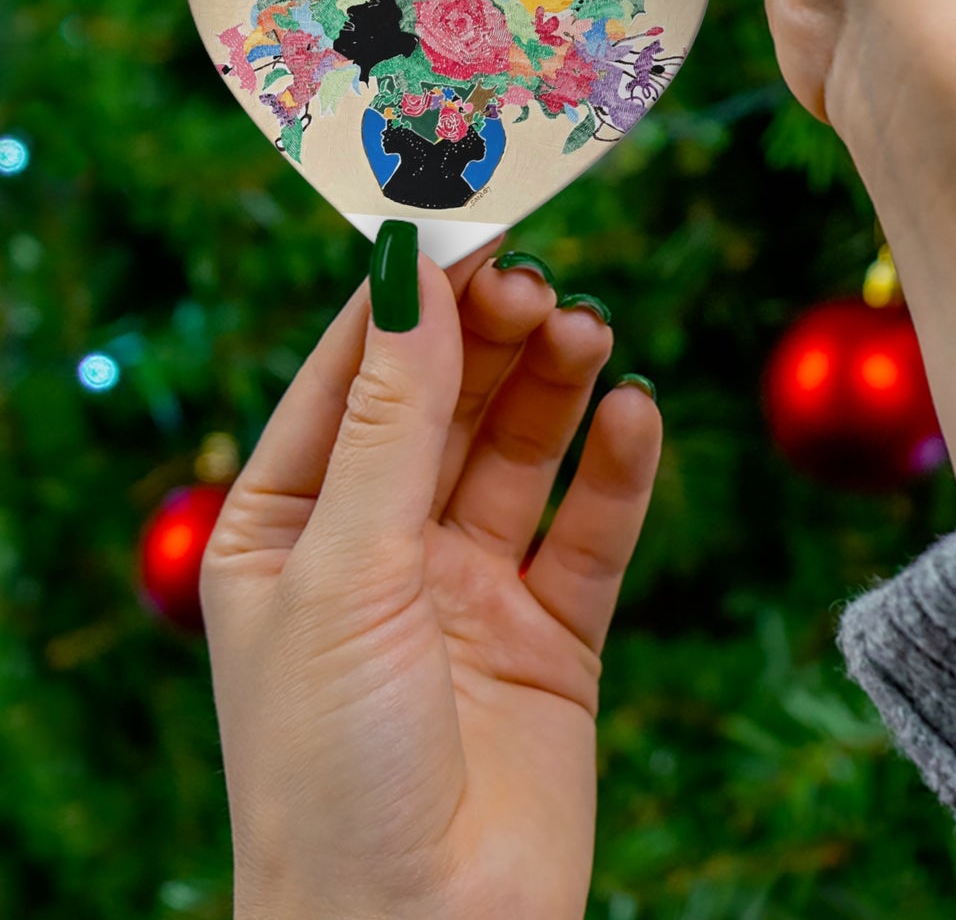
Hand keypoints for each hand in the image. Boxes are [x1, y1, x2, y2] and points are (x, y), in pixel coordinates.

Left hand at [201, 234, 661, 919]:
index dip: (408, 297)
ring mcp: (469, 589)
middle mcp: (379, 548)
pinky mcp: (552, 635)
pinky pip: (590, 531)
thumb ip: (391, 419)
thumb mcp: (346, 570)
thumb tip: (410, 269)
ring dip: (556, 386)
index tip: (468, 219)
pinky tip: (635, 413)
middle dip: (490, 336)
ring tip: (590, 332)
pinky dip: (617, 469)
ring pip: (521, 452)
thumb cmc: (331, 768)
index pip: (351, 376)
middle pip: (446, 402)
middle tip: (540, 282)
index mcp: (288, 528)